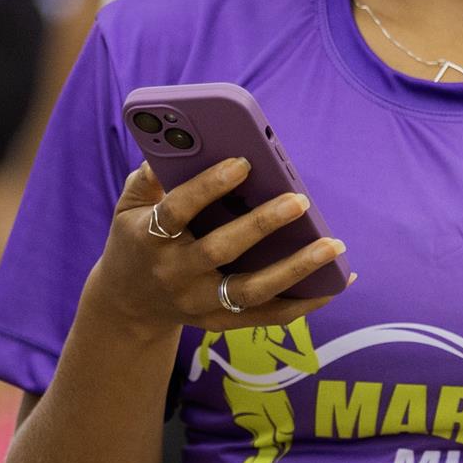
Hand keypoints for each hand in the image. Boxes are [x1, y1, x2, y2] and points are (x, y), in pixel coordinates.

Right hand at [97, 160, 349, 337]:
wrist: (126, 303)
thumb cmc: (135, 241)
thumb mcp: (127, 207)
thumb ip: (148, 177)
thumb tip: (183, 141)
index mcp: (148, 239)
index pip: (177, 211)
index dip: (207, 187)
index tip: (243, 163)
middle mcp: (173, 273)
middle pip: (219, 251)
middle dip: (261, 225)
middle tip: (299, 201)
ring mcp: (198, 302)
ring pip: (251, 290)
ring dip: (295, 269)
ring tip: (333, 246)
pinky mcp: (220, 322)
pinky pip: (267, 316)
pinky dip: (305, 302)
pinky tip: (337, 281)